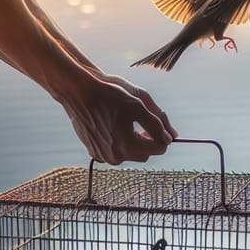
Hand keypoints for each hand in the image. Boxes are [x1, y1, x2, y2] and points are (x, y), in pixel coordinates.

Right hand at [58, 75, 172, 164]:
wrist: (78, 93)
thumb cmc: (108, 95)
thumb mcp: (139, 104)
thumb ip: (158, 123)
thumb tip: (171, 137)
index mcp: (128, 146)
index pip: (159, 148)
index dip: (162, 135)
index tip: (156, 123)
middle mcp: (115, 157)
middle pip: (145, 154)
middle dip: (147, 140)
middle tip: (142, 122)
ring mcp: (103, 157)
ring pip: (129, 154)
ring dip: (133, 142)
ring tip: (127, 122)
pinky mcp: (94, 153)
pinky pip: (114, 152)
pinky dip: (118, 142)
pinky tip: (113, 125)